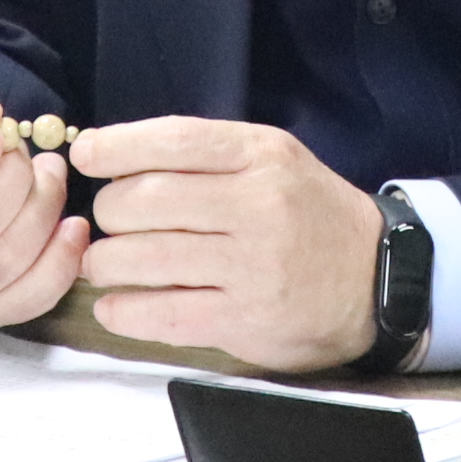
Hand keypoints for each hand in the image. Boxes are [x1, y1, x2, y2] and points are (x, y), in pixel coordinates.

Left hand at [68, 118, 383, 372]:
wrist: (375, 277)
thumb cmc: (308, 212)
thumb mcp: (273, 160)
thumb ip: (207, 155)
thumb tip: (116, 157)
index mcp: (262, 156)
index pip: (174, 140)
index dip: (117, 147)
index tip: (85, 155)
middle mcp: (258, 206)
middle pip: (146, 200)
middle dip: (108, 211)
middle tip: (106, 221)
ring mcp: (252, 267)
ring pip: (145, 258)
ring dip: (106, 262)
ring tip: (103, 263)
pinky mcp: (245, 321)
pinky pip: (164, 315)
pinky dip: (124, 312)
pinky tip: (114, 306)